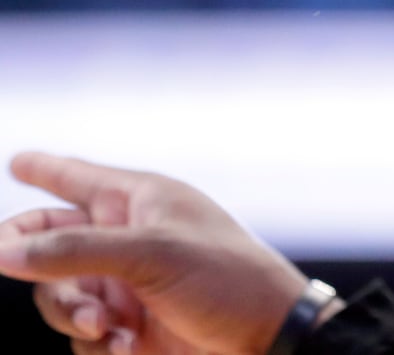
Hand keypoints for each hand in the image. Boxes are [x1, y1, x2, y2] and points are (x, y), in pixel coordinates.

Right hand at [0, 152, 310, 354]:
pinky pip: (81, 335)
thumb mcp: (150, 255)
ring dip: (71, 314)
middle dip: (33, 262)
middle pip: (46, 243)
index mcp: (139, 201)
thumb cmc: (225, 279)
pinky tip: (129, 347)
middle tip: (11, 265)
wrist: (266, 340)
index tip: (19, 160)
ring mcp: (124, 284)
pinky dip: (96, 344)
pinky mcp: (127, 325)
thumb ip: (72, 251)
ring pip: (57, 296)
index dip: (43, 169)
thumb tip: (4, 251)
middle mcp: (126, 238)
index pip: (76, 178)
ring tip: (105, 327)